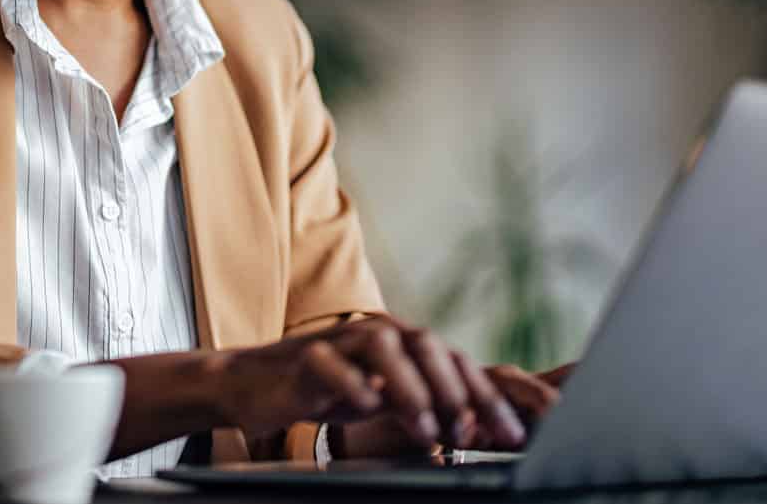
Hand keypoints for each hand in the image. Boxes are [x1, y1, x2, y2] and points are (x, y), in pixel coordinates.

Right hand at [211, 315, 528, 453]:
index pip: (453, 360)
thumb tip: (478, 428)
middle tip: (473, 432)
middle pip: (427, 343)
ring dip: (412, 387)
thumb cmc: (329, 389)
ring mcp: (339, 341)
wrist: (255, 383)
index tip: (512, 433)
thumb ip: (427, 407)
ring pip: (383, 346)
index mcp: (401, 342)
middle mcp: (376, 333)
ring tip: (427, 430)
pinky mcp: (304, 358)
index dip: (486, 395)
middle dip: (457, 388)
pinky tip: (368, 408)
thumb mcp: (385, 399)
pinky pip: (331, 365)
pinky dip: (353, 385)